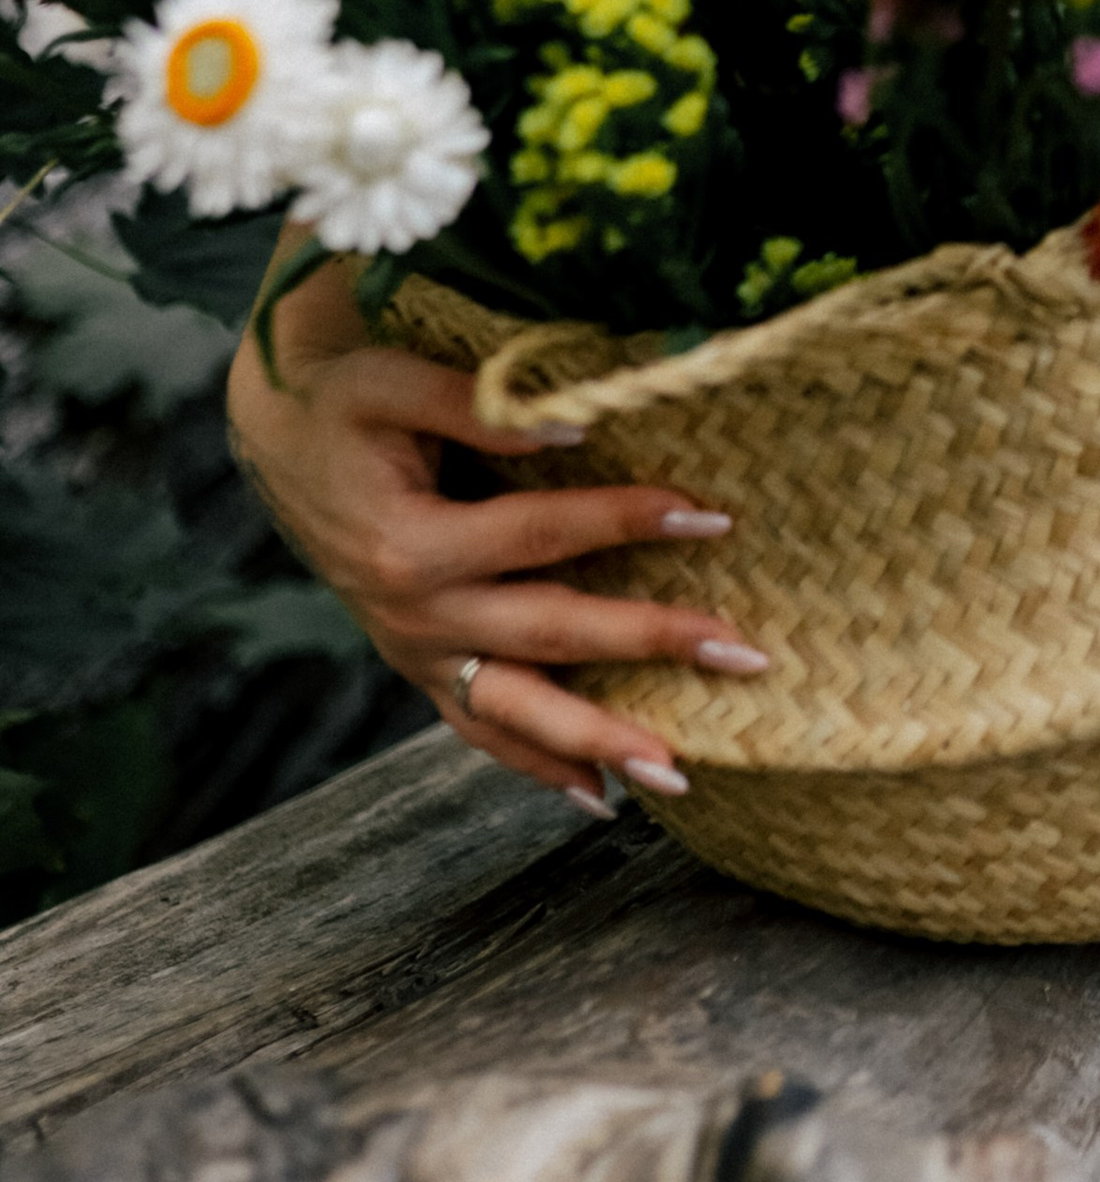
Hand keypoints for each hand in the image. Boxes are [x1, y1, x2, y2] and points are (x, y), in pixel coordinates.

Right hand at [226, 246, 767, 810]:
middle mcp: (414, 616)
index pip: (542, 534)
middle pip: (550, 635)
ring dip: (598, 742)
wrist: (273, 440)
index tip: (709, 515)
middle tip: (743, 653)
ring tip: (680, 770)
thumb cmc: (342, 400)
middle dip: (651, 642)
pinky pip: (479, 729)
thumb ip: (477, 411)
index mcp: (410, 545)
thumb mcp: (394, 384)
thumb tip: (573, 428)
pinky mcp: (417, 666)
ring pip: (515, 711)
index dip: (626, 520)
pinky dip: (537, 765)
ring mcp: (414, 652)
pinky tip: (601, 797)